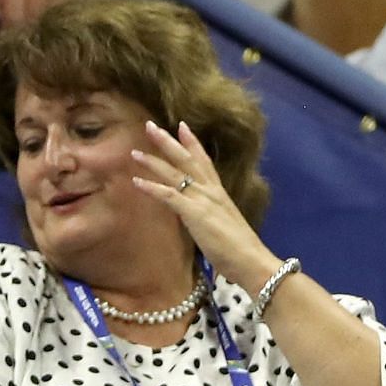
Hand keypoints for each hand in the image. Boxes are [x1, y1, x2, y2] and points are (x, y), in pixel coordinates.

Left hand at [129, 121, 281, 294]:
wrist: (251, 260)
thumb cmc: (237, 248)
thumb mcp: (220, 224)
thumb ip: (207, 214)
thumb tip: (194, 214)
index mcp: (219, 192)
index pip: (204, 161)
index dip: (192, 143)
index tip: (181, 125)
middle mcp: (211, 190)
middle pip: (187, 159)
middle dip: (167, 142)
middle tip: (150, 125)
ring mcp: (203, 200)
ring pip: (175, 173)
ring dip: (153, 161)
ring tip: (134, 152)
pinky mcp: (195, 213)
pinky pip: (169, 196)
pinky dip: (152, 187)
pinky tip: (136, 182)